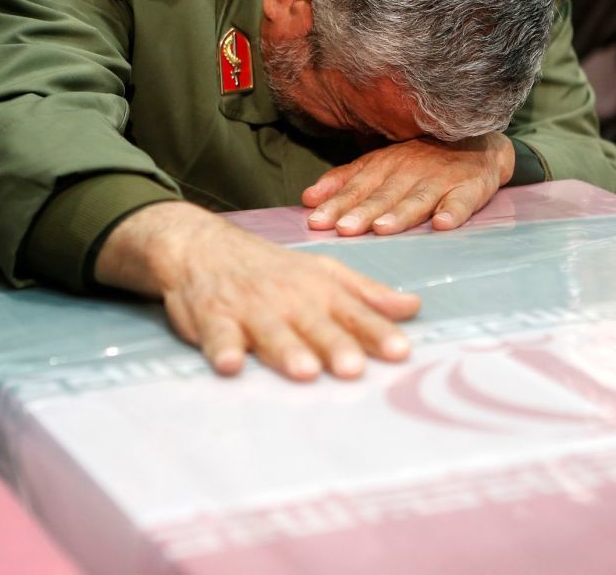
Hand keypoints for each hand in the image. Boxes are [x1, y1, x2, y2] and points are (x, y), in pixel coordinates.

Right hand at [94, 201, 419, 379]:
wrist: (201, 245)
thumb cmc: (270, 269)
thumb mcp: (323, 273)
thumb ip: (367, 294)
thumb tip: (413, 307)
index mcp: (319, 290)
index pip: (355, 313)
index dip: (377, 332)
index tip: (400, 352)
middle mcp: (289, 299)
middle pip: (315, 324)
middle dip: (335, 345)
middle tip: (353, 368)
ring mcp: (250, 308)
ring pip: (271, 331)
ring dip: (286, 350)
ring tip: (304, 371)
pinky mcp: (212, 317)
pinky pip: (218, 335)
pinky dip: (222, 348)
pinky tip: (231, 364)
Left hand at [302, 133, 514, 235]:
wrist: (476, 143)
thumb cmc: (420, 160)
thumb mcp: (379, 164)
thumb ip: (344, 181)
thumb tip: (307, 199)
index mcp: (384, 166)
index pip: (356, 188)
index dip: (336, 204)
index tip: (317, 221)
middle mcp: (409, 171)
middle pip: (383, 195)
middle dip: (362, 212)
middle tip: (344, 229)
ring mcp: (440, 180)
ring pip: (417, 199)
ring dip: (400, 214)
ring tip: (383, 229)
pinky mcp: (470, 188)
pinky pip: (461, 201)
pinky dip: (453, 212)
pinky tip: (443, 224)